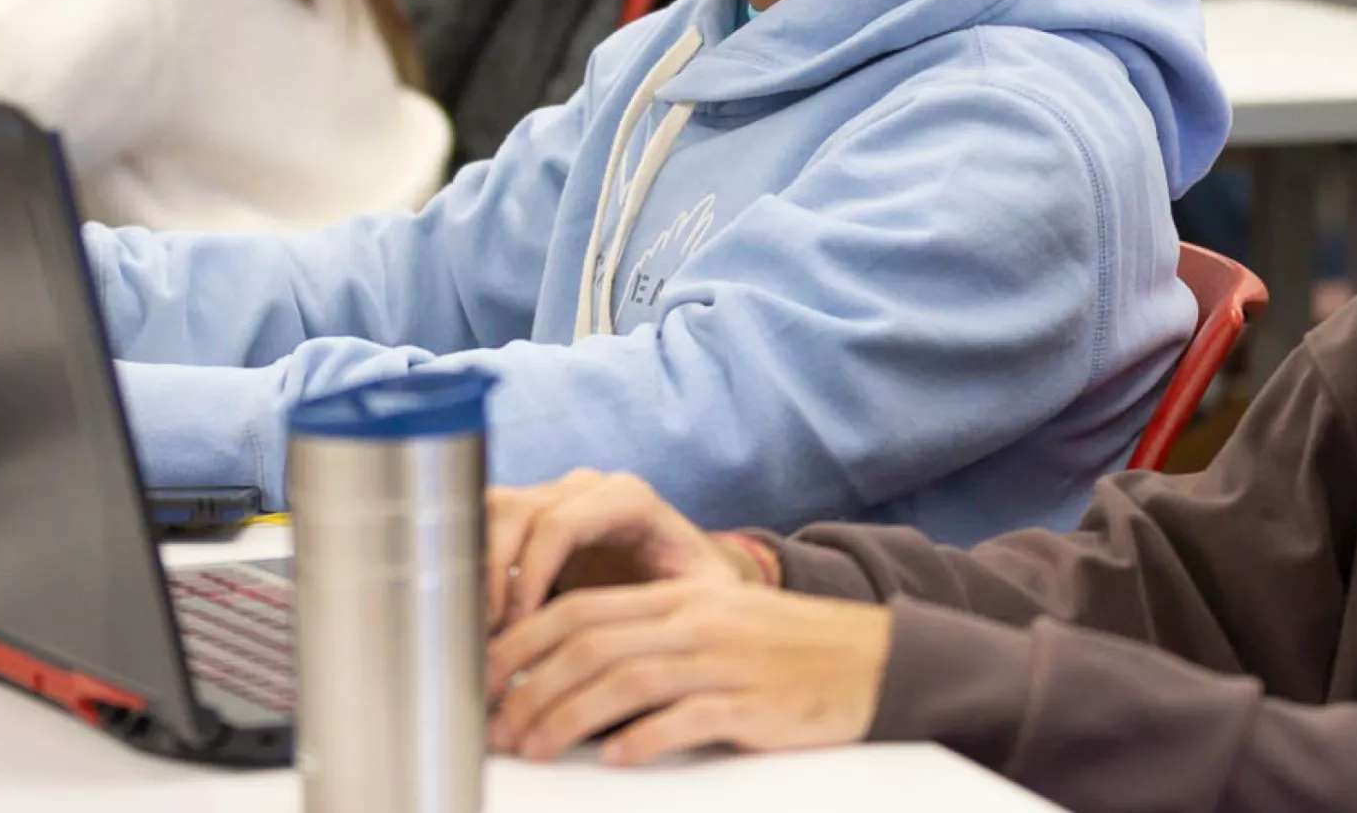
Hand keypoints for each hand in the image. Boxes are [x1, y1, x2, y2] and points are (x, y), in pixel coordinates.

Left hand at [486, 578, 891, 765]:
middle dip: (530, 687)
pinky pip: (688, 718)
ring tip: (533, 749)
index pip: (579, 609)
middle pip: (590, 645)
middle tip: (496, 728)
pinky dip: (644, 738)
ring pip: (625, 680)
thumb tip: (571, 674)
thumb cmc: (785, 651)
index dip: (522, 641)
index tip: (483, 677)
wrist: (873, 661)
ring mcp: (723, 661)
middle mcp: (693, 621)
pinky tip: (615, 758)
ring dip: (568, 717)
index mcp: (677, 598)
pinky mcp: (753, 703)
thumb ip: (648, 637)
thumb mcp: (712, 625)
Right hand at [487, 470, 760, 630]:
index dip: (530, 575)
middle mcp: (585, 488)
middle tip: (487, 633)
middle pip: (516, 512)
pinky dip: (472, 566)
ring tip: (478, 626)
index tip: (521, 627)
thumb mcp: (703, 600)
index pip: (559, 524)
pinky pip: (484, 525)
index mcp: (628, 500)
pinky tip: (480, 617)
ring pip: (491, 511)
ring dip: (475, 568)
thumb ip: (676, 614)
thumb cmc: (698, 593)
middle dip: (492, 574)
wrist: (687, 579)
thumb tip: (630, 661)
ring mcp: (553, 496)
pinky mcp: (529, 517)